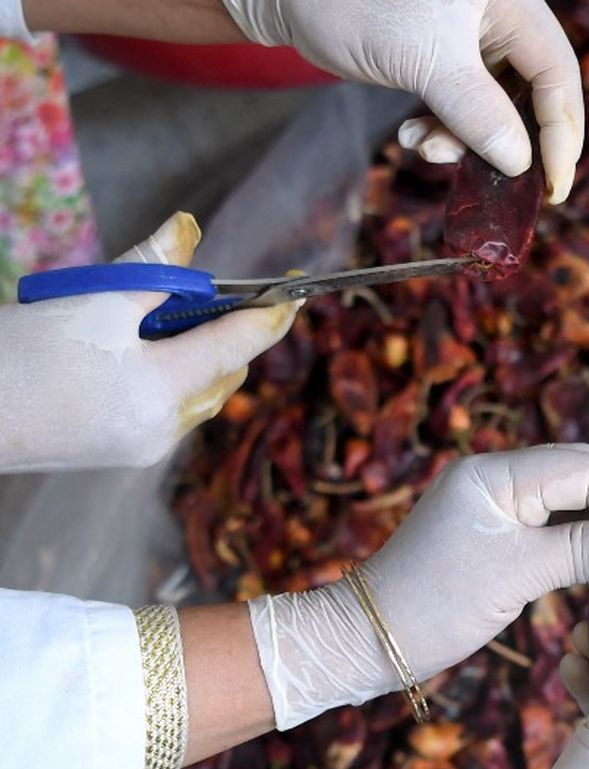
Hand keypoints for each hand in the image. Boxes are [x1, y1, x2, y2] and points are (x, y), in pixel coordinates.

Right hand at [0, 213, 297, 473]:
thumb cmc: (18, 354)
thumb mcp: (91, 301)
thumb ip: (151, 269)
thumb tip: (187, 228)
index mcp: (162, 391)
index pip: (239, 345)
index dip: (271, 314)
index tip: (295, 290)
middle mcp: (162, 429)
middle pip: (223, 372)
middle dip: (225, 333)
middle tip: (211, 297)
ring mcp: (142, 447)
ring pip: (199, 393)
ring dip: (196, 356)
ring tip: (164, 322)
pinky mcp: (121, 453)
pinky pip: (169, 409)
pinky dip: (169, 377)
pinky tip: (139, 354)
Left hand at [221, 0, 584, 202]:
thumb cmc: (356, 5)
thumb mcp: (425, 60)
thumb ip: (477, 111)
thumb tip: (519, 163)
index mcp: (512, 4)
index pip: (558, 74)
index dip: (560, 134)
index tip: (552, 186)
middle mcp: (499, 19)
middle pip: (533, 94)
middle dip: (510, 142)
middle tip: (502, 185)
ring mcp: (471, 41)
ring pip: (496, 107)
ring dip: (466, 140)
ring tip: (426, 149)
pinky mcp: (441, 60)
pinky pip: (463, 107)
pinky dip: (444, 130)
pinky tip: (413, 136)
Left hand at [248, 445, 588, 729]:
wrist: (366, 637)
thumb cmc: (435, 606)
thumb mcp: (518, 577)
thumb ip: (584, 551)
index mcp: (494, 474)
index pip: (586, 468)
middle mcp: (491, 474)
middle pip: (581, 472)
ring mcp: (488, 499)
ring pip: (567, 494)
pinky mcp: (487, 526)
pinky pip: (547, 517)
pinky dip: (579, 534)